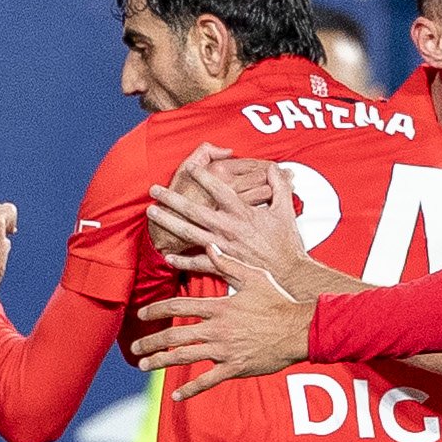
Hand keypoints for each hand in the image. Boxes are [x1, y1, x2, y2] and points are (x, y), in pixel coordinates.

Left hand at [137, 259, 312, 398]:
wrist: (299, 330)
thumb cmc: (279, 301)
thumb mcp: (254, 276)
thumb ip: (228, 264)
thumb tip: (210, 248)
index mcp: (218, 307)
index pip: (178, 306)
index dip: (157, 309)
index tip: (142, 313)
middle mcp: (217, 329)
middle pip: (174, 334)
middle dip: (150, 341)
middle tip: (135, 346)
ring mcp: (225, 350)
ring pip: (184, 356)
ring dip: (161, 361)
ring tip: (144, 366)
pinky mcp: (235, 368)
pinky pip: (208, 380)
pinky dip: (190, 389)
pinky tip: (176, 396)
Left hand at [144, 146, 277, 269]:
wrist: (289, 275)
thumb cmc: (287, 244)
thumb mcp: (285, 211)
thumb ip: (279, 187)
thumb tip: (275, 168)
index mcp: (243, 213)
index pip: (219, 189)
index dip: (203, 175)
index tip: (188, 167)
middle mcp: (228, 229)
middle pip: (194, 210)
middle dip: (172, 198)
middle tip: (155, 189)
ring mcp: (223, 248)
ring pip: (190, 232)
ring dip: (168, 222)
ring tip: (152, 212)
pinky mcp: (223, 266)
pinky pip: (198, 263)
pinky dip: (182, 261)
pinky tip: (168, 255)